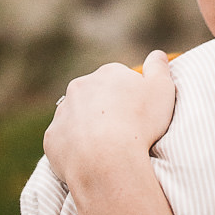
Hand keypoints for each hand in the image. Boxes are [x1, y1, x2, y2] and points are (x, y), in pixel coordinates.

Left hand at [44, 52, 175, 193]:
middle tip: (123, 133)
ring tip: (105, 149)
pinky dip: (73, 148)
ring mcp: (63, 112)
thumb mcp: (162, 89)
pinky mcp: (52, 137)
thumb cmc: (139, 123)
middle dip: (105, 110)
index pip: (119, 80)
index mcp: (107, 73)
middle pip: (95, 96)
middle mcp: (80, 87)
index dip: (130, 98)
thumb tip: (157, 54)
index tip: (138, 115)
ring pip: (76, 117)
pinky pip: (63, 141)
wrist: (107, 159)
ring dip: (87, 128)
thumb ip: (159, 68)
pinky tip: (88, 160)